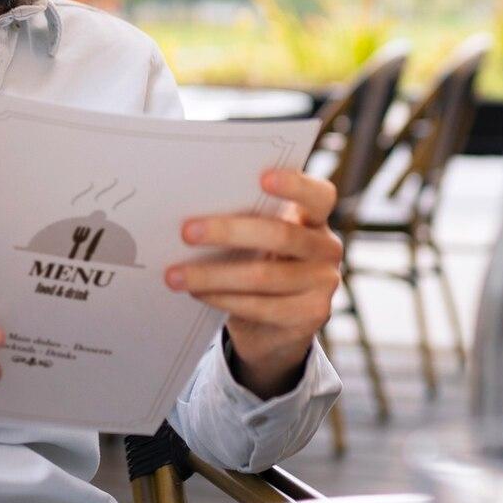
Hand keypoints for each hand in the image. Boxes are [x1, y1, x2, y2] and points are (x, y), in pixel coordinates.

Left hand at [166, 169, 340, 398]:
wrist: (277, 325)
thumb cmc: (260, 262)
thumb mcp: (260, 238)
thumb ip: (246, 218)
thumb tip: (190, 209)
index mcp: (315, 217)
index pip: (319, 195)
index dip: (295, 184)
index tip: (262, 177)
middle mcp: (326, 248)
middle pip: (282, 234)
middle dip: (229, 232)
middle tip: (187, 232)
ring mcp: (323, 283)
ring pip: (264, 276)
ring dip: (213, 275)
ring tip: (176, 274)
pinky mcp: (311, 315)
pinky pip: (260, 306)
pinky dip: (222, 298)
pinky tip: (197, 293)